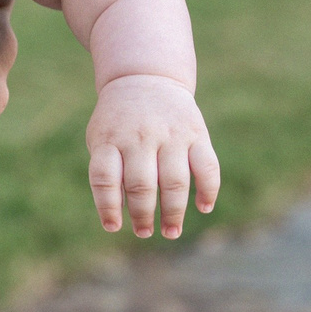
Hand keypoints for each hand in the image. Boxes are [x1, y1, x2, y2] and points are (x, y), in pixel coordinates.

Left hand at [86, 74, 218, 238]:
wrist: (144, 78)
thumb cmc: (118, 122)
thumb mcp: (102, 139)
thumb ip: (107, 171)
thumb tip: (118, 215)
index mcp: (110, 139)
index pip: (105, 178)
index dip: (107, 206)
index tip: (113, 227)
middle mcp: (140, 137)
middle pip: (141, 185)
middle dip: (143, 215)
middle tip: (144, 232)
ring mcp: (170, 135)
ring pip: (175, 181)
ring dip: (174, 212)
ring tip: (170, 231)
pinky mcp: (196, 133)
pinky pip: (207, 166)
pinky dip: (208, 190)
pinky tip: (203, 208)